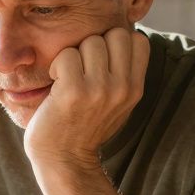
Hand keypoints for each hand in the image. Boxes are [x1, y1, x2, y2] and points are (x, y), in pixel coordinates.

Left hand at [23, 27, 149, 171]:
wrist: (64, 161)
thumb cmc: (85, 127)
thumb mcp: (117, 104)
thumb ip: (124, 74)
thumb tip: (125, 34)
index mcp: (135, 89)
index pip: (139, 40)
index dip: (117, 42)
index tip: (102, 60)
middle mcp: (122, 88)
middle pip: (116, 34)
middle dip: (96, 44)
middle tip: (83, 67)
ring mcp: (99, 89)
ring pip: (91, 41)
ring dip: (74, 55)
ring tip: (68, 77)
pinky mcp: (74, 91)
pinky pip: (66, 55)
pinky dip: (56, 65)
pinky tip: (56, 84)